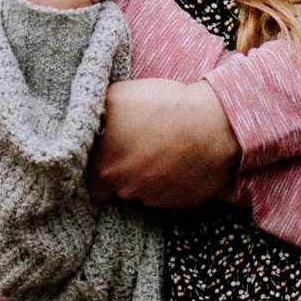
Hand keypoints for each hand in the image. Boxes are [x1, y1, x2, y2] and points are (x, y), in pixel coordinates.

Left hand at [87, 78, 239, 207]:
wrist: (211, 124)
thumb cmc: (162, 107)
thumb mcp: (117, 97)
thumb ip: (95, 116)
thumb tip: (89, 121)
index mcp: (104, 169)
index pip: (91, 180)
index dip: (98, 166)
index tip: (108, 153)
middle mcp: (126, 190)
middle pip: (117, 186)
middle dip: (124, 170)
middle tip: (138, 146)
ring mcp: (155, 199)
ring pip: (143, 190)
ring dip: (149, 175)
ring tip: (162, 149)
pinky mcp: (180, 203)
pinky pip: (169, 193)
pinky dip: (171, 180)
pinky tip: (179, 158)